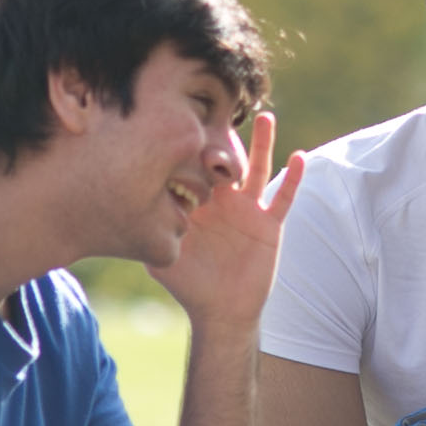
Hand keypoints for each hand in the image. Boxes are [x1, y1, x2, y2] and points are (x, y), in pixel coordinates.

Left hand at [150, 110, 303, 328]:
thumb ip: (150, 235)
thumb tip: (126, 213)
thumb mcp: (161, 259)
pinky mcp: (269, 224)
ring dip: (263, 143)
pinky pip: (283, 198)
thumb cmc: (189, 285)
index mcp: (197, 203)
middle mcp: (223, 200)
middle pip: (225, 161)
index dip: (189, 151)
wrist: (221, 311)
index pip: (194, 168)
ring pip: (257, 170)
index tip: (180, 128)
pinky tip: (299, 157)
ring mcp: (248, 209)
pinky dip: (294, 178)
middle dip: (221, 140)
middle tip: (214, 114)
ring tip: (264, 116)